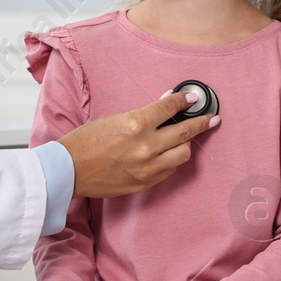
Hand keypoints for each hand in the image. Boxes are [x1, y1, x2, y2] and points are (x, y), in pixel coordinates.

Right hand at [59, 90, 216, 199]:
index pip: (170, 108)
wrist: (69, 169)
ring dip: (186, 144)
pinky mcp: (145, 183)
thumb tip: (165, 106)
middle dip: (202, 122)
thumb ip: (143, 115)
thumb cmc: (86, 141)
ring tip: (185, 138)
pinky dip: (170, 160)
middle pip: (185, 132)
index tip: (193, 98)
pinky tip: (167, 154)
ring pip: (183, 153)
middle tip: (211, 118)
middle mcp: (146, 146)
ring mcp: (147, 167)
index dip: (185, 101)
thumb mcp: (114, 119)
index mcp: (136, 123)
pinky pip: (169, 170)